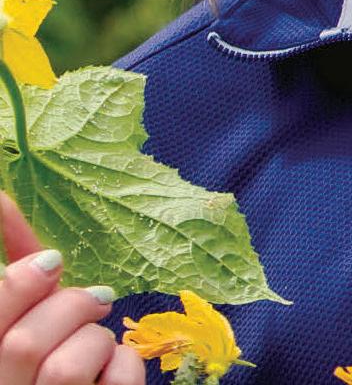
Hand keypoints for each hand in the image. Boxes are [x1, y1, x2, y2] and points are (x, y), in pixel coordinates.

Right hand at [0, 193, 144, 383]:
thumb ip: (18, 279)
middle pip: (24, 344)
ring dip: (94, 340)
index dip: (19, 284)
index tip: (54, 259)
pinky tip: (113, 371)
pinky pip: (115, 380)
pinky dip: (125, 364)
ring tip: (99, 344)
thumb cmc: (53, 358)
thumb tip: (2, 200)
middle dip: (68, 307)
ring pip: (66, 369)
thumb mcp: (32, 318)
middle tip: (97, 298)